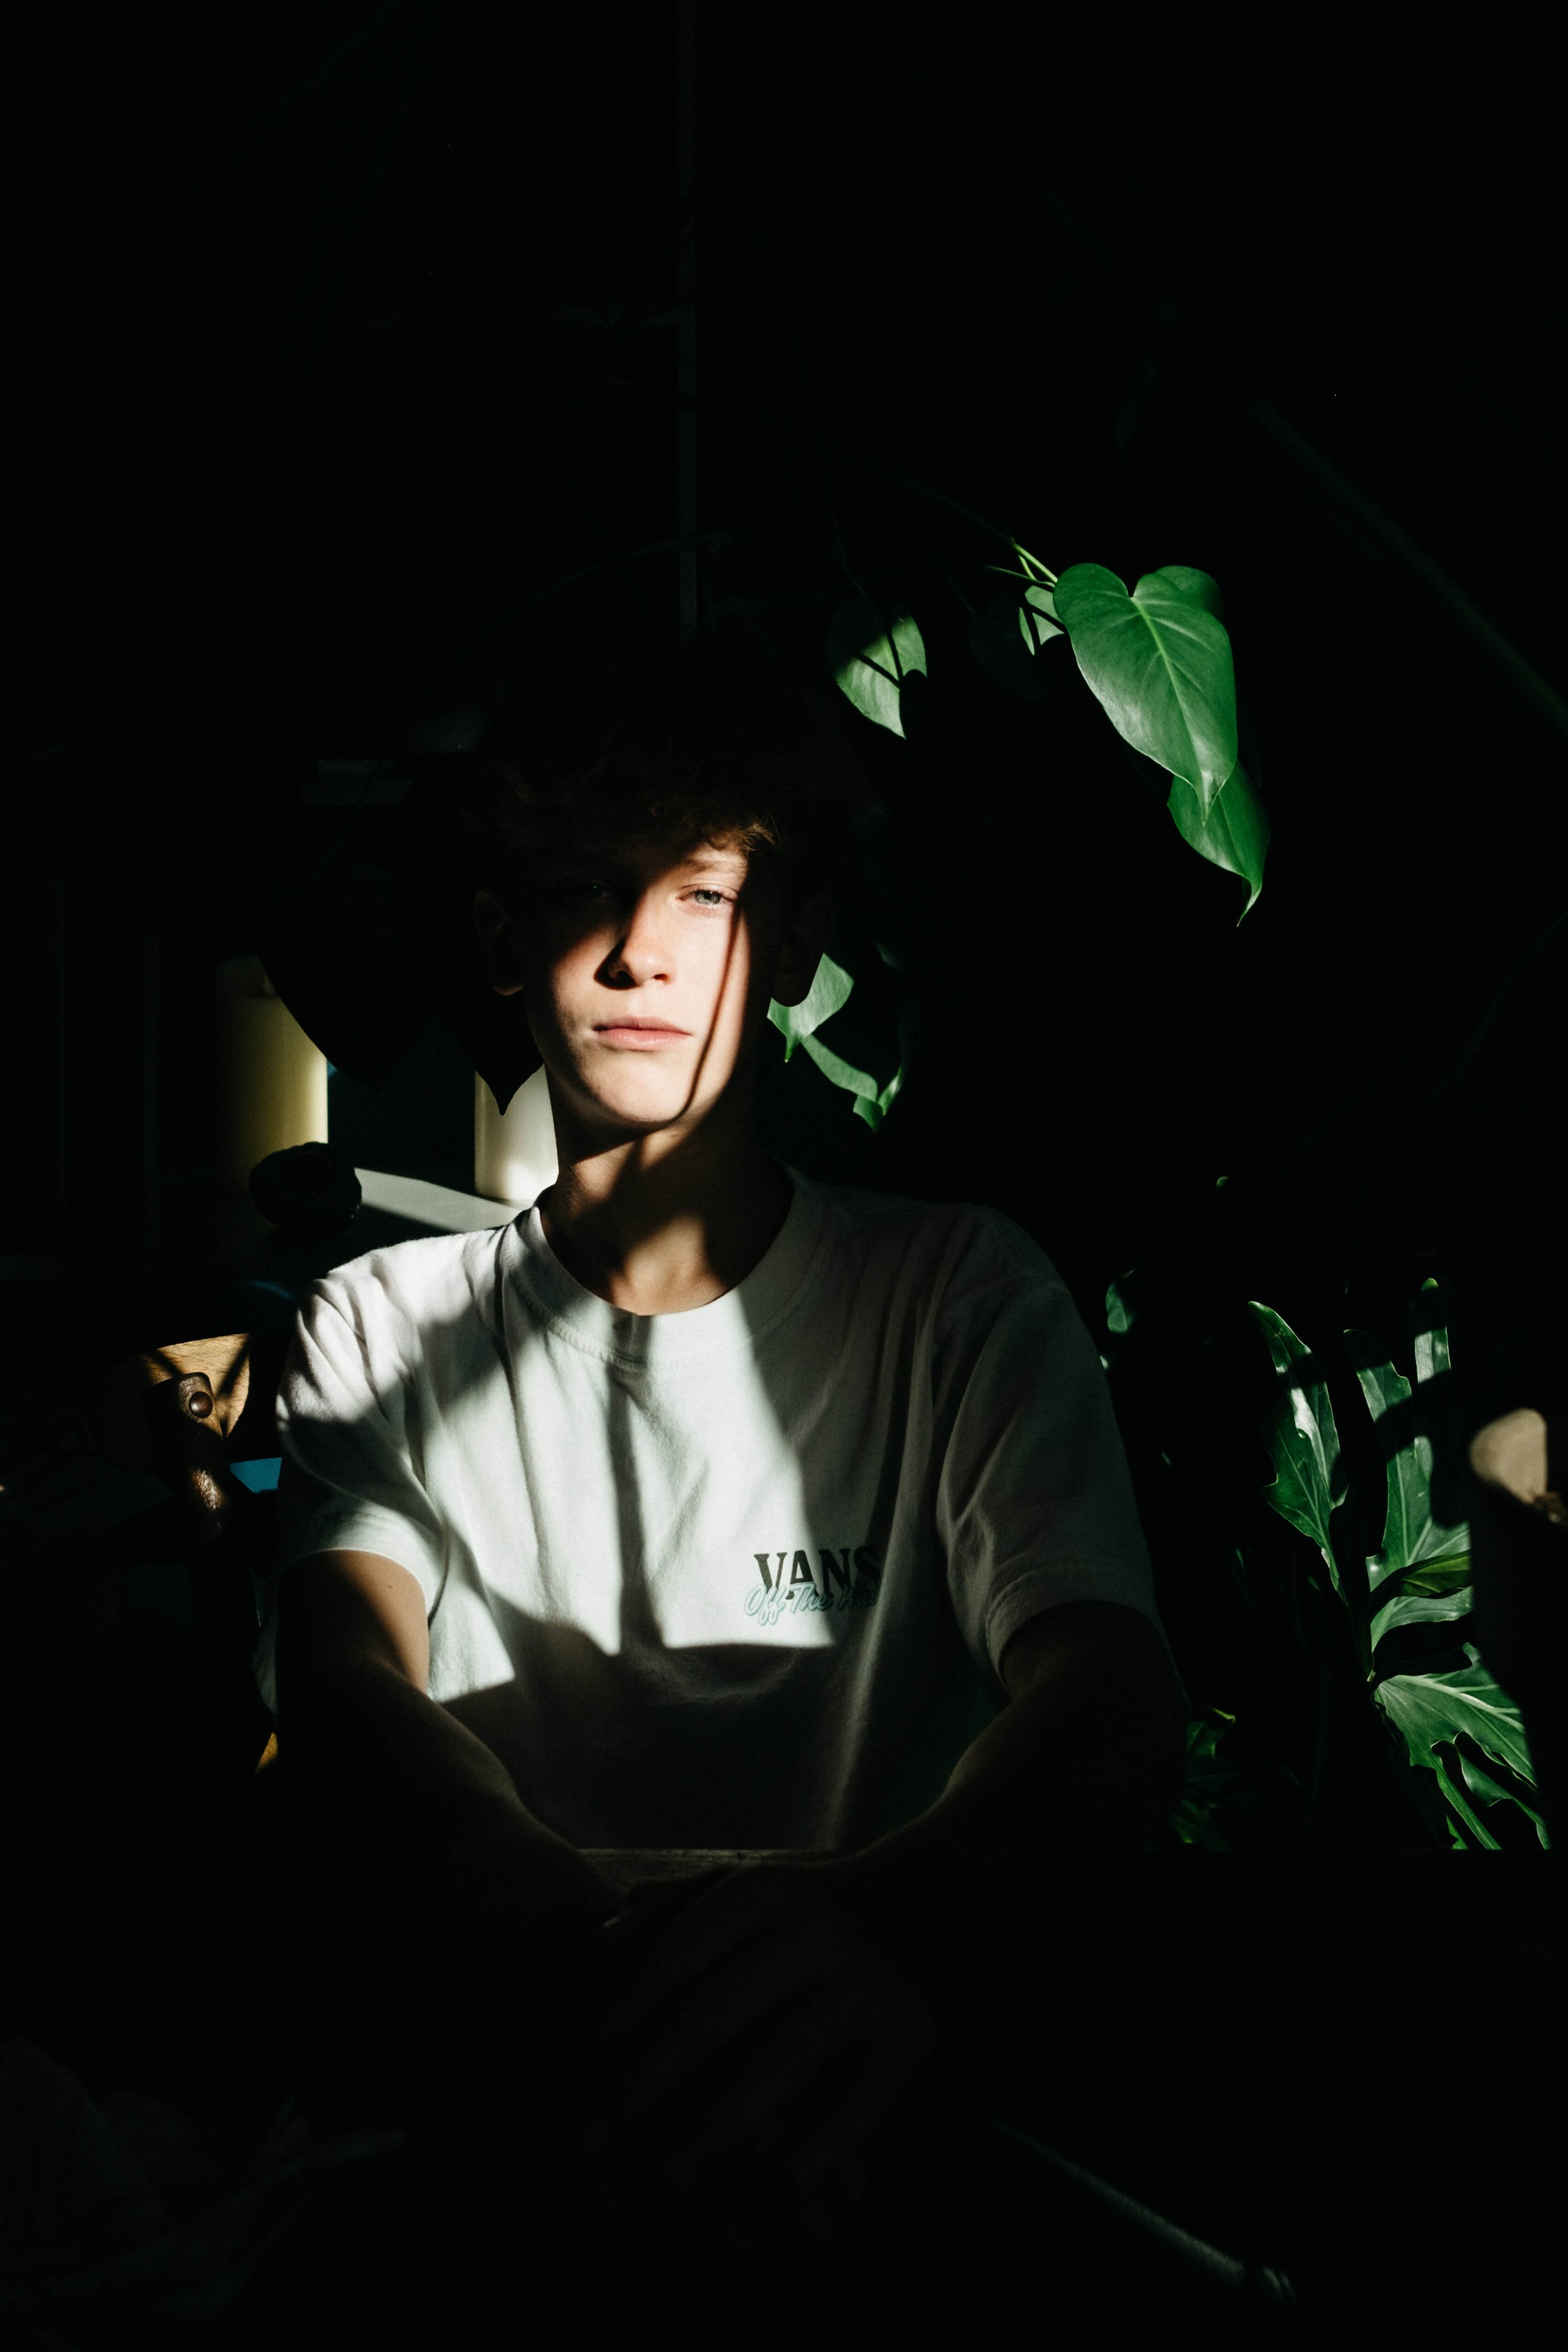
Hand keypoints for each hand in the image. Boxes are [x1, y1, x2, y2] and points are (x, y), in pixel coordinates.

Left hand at [572, 1859, 933, 2247]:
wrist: (941, 1887)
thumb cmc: (819, 1899)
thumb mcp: (752, 1881)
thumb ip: (677, 1904)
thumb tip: (599, 1942)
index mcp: (761, 1894)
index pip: (673, 1956)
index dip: (619, 2014)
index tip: (570, 2067)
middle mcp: (809, 1933)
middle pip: (714, 2012)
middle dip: (647, 2079)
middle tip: (592, 2134)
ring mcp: (863, 1983)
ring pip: (786, 2058)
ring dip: (725, 2120)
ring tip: (674, 2175)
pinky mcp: (910, 2030)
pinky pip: (866, 2095)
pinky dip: (830, 2139)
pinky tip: (790, 2179)